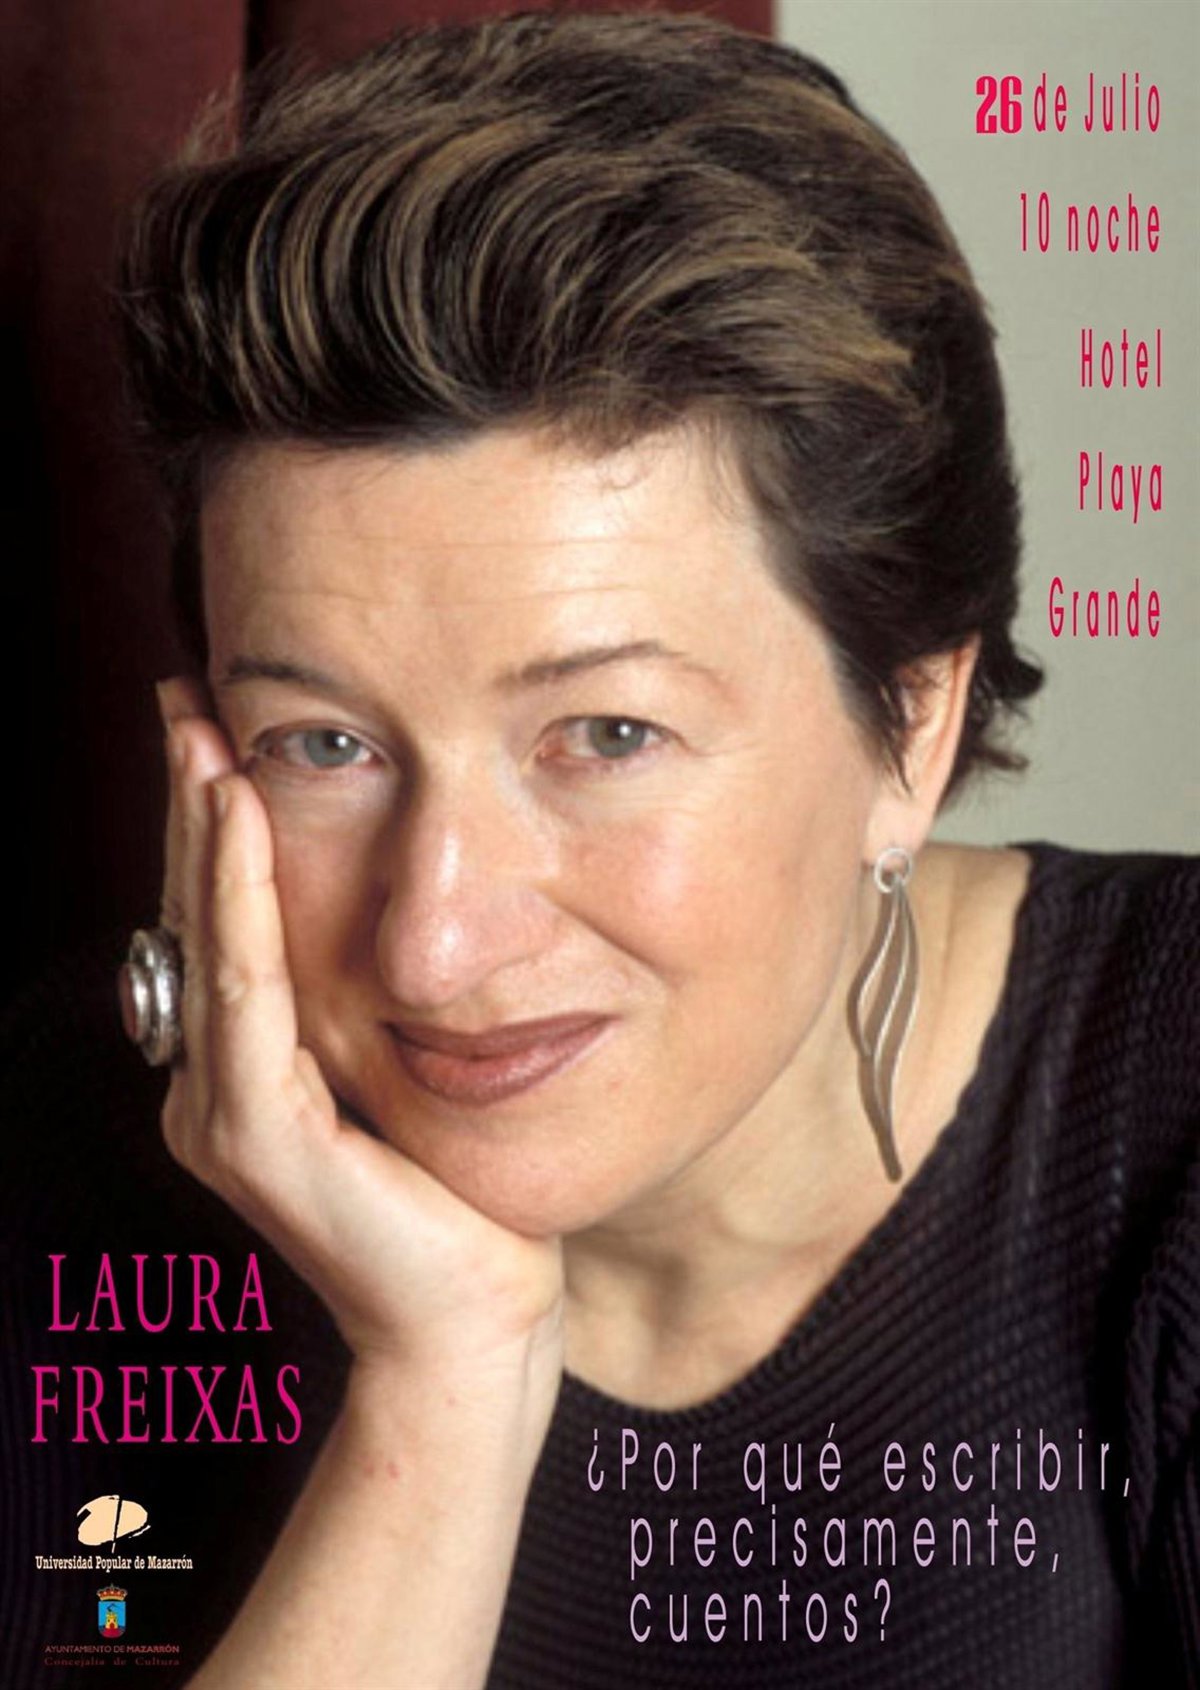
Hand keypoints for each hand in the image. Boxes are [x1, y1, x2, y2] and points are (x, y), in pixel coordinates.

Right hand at [156, 677, 564, 1389]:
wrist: (474, 1331)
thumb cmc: (462, 1209)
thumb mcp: (414, 1083)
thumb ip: (377, 1013)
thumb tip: (406, 923)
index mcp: (248, 1075)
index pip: (227, 929)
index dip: (216, 832)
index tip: (218, 735)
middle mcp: (215, 1087)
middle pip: (200, 918)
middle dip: (192, 805)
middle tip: (185, 701)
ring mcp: (224, 1112)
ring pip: (207, 939)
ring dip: (201, 827)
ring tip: (200, 731)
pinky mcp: (258, 1135)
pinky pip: (245, 990)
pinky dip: (238, 893)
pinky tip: (238, 813)